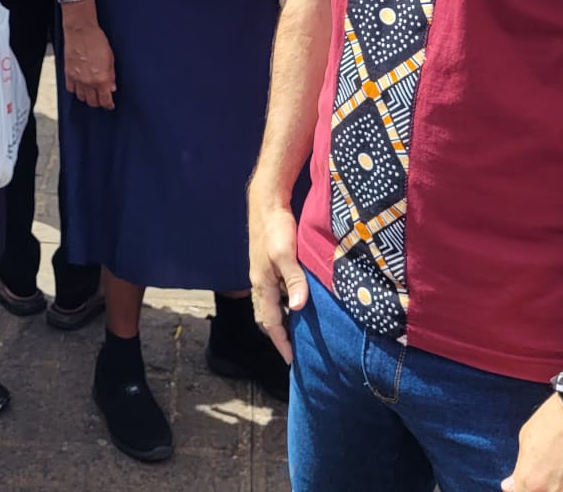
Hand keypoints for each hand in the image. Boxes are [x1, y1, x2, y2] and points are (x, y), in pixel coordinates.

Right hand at [63, 21, 115, 108]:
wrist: (81, 31)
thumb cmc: (96, 40)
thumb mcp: (110, 58)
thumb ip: (111, 75)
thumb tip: (112, 87)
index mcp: (101, 79)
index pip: (105, 100)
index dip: (108, 104)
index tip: (110, 104)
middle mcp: (88, 82)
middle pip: (93, 102)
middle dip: (98, 102)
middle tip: (101, 98)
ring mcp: (77, 79)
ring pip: (81, 98)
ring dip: (87, 97)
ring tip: (91, 93)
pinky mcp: (68, 73)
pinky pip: (70, 89)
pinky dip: (75, 90)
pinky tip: (80, 86)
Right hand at [247, 187, 308, 362]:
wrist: (266, 200)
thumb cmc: (275, 227)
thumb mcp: (285, 254)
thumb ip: (294, 280)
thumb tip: (300, 308)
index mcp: (262, 283)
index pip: (271, 322)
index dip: (281, 342)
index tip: (292, 361)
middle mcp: (261, 281)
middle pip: (270, 315)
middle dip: (281, 334)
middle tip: (297, 351)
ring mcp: (265, 271)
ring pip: (274, 303)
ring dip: (285, 318)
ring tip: (302, 331)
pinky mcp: (270, 262)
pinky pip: (278, 290)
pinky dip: (288, 302)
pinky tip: (300, 301)